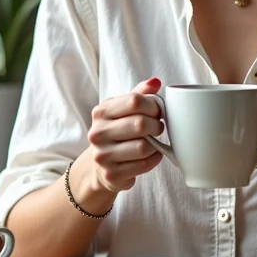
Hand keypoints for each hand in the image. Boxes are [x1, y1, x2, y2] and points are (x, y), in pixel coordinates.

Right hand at [86, 77, 164, 192]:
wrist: (100, 165)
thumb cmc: (118, 131)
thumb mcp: (123, 109)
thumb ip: (139, 94)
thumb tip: (155, 81)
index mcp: (101, 112)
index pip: (135, 101)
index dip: (153, 105)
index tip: (157, 111)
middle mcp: (98, 133)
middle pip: (140, 124)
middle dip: (156, 125)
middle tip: (158, 127)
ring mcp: (103, 156)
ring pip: (143, 147)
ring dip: (156, 144)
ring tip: (154, 141)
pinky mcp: (112, 175)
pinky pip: (144, 165)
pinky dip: (154, 159)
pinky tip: (152, 155)